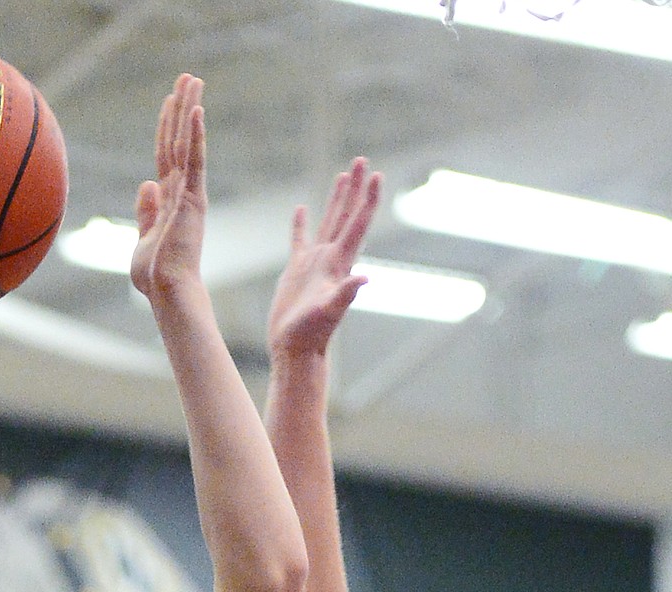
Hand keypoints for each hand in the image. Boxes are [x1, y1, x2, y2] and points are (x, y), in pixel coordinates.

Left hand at [130, 74, 206, 302]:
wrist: (167, 291)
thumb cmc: (156, 277)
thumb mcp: (142, 239)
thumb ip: (145, 212)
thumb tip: (146, 182)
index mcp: (169, 200)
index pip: (166, 155)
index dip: (167, 126)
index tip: (170, 100)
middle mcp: (182, 192)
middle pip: (179, 140)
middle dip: (183, 107)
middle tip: (189, 77)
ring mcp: (189, 194)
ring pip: (188, 142)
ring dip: (189, 109)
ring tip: (193, 79)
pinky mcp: (193, 199)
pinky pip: (194, 160)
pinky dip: (195, 135)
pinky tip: (197, 109)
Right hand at [267, 159, 380, 360]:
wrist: (294, 351)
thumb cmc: (311, 335)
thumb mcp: (328, 313)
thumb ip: (345, 295)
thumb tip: (363, 279)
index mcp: (339, 263)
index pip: (357, 224)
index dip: (368, 199)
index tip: (376, 174)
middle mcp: (330, 260)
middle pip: (347, 215)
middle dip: (355, 188)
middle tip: (363, 160)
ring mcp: (314, 264)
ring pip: (328, 222)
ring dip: (337, 199)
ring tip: (343, 175)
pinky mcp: (296, 272)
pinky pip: (300, 240)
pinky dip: (301, 224)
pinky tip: (302, 210)